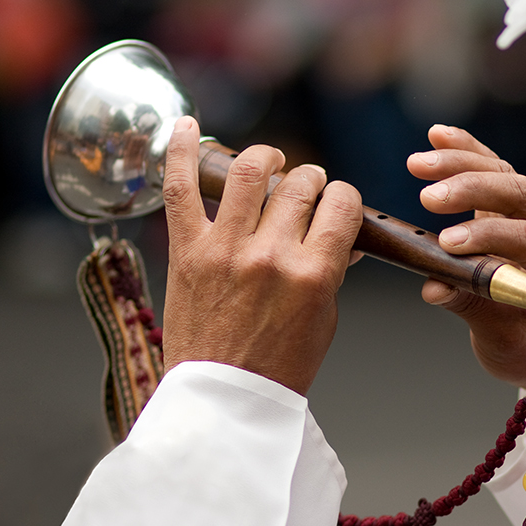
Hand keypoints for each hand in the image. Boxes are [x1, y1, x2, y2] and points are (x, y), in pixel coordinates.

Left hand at [161, 117, 362, 394]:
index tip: (338, 204)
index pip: (342, 204)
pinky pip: (180, 188)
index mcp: (313, 274)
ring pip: (251, 172)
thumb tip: (341, 234)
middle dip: (311, 180)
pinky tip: (184, 125)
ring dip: (268, 157)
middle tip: (306, 190)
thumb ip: (332, 269)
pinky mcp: (187, 251)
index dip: (344, 197)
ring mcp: (225, 249)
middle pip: (301, 185)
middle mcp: (270, 255)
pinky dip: (181, 151)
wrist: (225, 400)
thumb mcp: (324, 318)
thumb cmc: (279, 366)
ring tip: (271, 162)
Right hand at [406, 124, 525, 386]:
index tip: (450, 244)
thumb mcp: (500, 341)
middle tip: (430, 198)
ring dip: (461, 163)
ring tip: (418, 162)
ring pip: (504, 173)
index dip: (489, 236)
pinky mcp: (510, 202)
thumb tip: (433, 287)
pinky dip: (466, 149)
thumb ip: (470, 308)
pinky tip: (437, 135)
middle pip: (519, 194)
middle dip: (472, 190)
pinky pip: (493, 167)